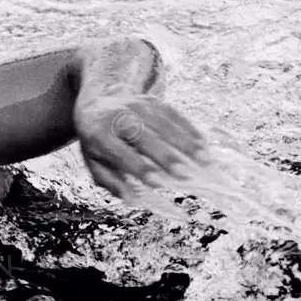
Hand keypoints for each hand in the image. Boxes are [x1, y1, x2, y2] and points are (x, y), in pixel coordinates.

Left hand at [73, 90, 209, 200]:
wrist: (97, 103)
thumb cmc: (97, 143)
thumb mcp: (95, 163)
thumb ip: (112, 182)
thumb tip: (132, 199)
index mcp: (100, 135)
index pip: (122, 154)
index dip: (140, 168)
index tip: (159, 183)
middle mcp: (118, 117)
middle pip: (145, 137)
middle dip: (166, 156)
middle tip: (186, 175)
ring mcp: (137, 105)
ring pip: (164, 124)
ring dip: (186, 143)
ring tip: (205, 161)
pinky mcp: (152, 100)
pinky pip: (174, 114)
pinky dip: (190, 129)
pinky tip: (204, 144)